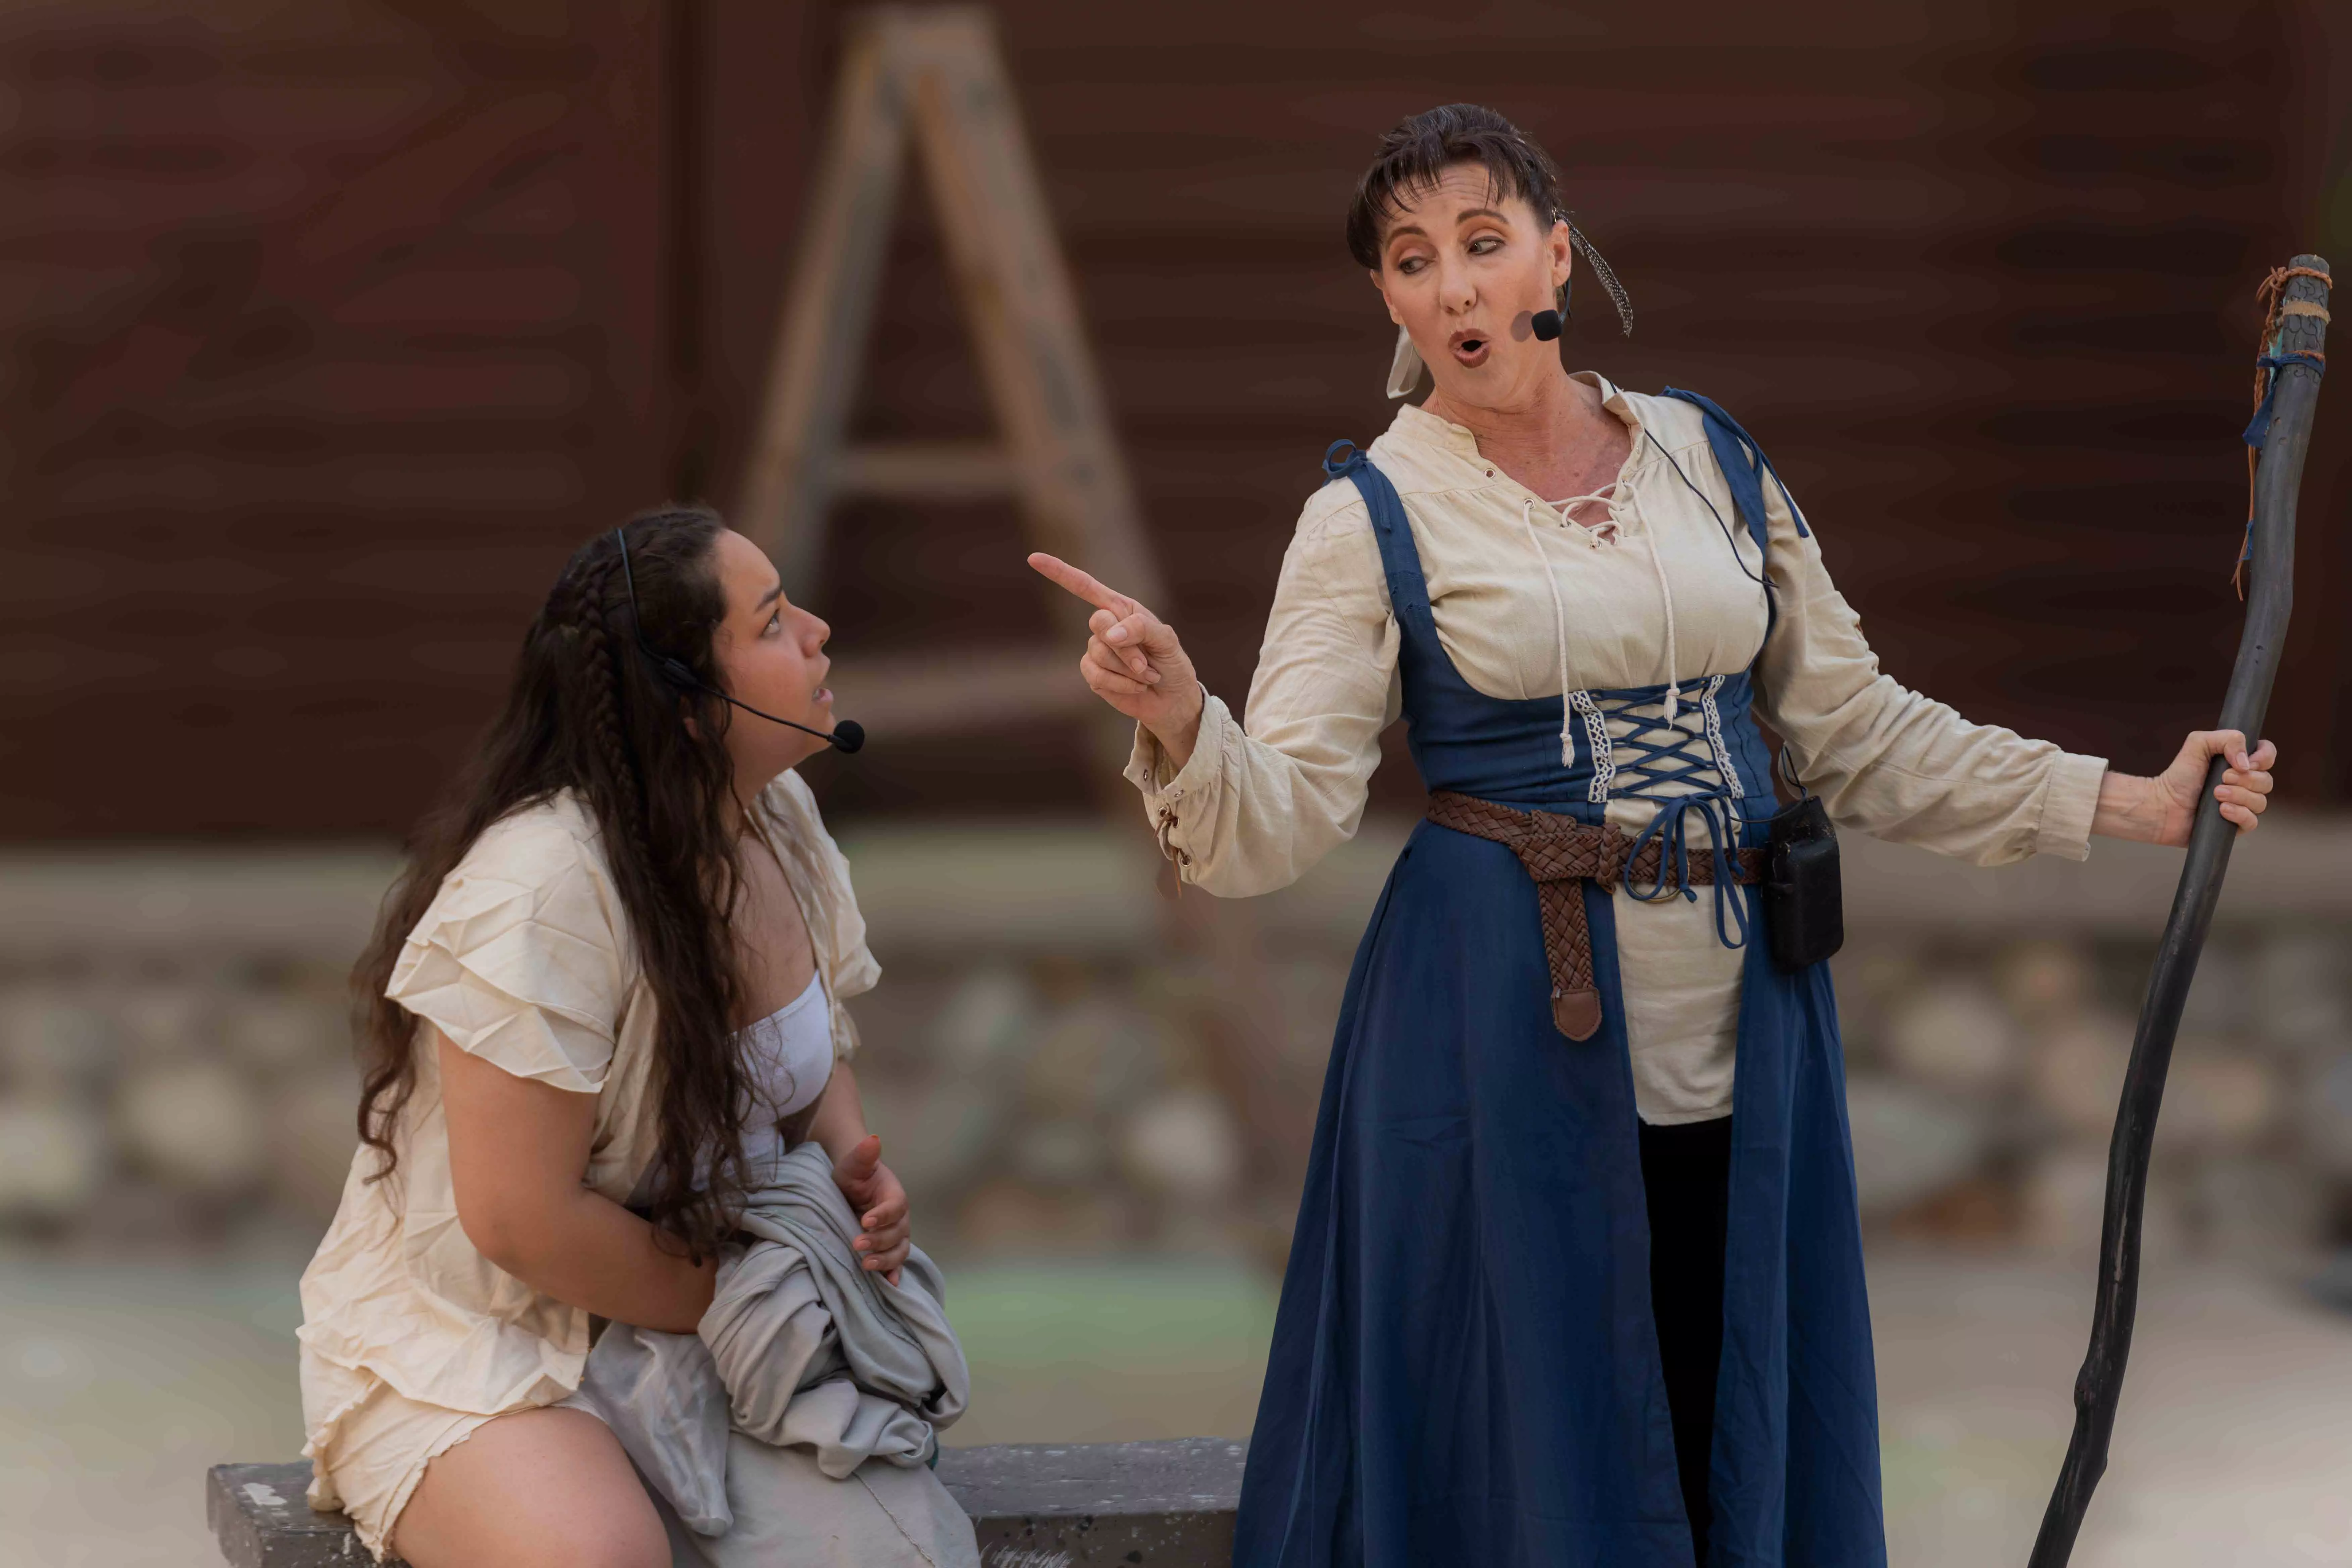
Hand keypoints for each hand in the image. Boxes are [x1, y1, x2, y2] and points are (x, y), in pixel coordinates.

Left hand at [831, 1133, 908, 1285]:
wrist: (851, 1188)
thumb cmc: (853, 1174)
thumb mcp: (853, 1164)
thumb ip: (863, 1154)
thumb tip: (872, 1140)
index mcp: (894, 1195)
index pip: (896, 1207)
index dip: (883, 1216)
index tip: (865, 1221)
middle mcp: (900, 1218)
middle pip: (898, 1233)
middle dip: (879, 1241)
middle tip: (857, 1244)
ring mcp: (895, 1235)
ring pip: (899, 1251)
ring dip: (885, 1260)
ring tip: (866, 1264)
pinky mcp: (887, 1249)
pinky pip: (896, 1264)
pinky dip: (894, 1274)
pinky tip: (889, 1284)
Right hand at [1027, 552, 1205, 763]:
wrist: (1172, 699)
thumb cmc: (1172, 663)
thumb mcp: (1166, 640)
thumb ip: (1140, 628)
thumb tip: (1109, 633)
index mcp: (1121, 609)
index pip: (1085, 587)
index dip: (1059, 572)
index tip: (1033, 559)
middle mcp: (1106, 627)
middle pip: (1098, 623)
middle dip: (1126, 646)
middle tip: (1146, 663)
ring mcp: (1097, 651)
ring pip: (1100, 653)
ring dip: (1128, 668)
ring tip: (1147, 676)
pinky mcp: (1094, 676)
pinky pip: (1097, 676)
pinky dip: (1121, 684)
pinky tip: (1137, 687)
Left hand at [2097, 729, 2276, 844]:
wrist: (2162, 805)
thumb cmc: (2179, 775)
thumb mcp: (2198, 743)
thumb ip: (2226, 738)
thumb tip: (2246, 761)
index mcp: (2239, 763)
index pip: (2268, 755)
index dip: (2264, 758)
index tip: (2246, 762)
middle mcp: (2244, 784)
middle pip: (2266, 781)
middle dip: (2246, 779)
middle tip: (2221, 778)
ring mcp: (2241, 805)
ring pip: (2260, 802)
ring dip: (2239, 796)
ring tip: (2215, 794)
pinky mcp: (2235, 825)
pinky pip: (2252, 822)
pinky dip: (2239, 814)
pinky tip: (2222, 810)